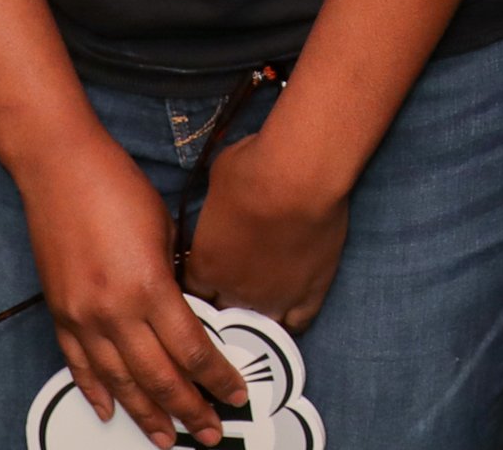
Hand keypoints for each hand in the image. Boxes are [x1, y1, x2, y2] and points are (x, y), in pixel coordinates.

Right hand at [21, 130, 251, 447]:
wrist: (60, 168)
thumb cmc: (117, 187)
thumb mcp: (165, 232)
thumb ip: (176, 280)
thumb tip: (188, 316)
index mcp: (150, 288)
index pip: (193, 351)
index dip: (218, 379)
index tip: (236, 395)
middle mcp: (115, 312)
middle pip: (160, 378)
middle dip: (189, 411)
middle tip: (209, 433)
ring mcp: (84, 318)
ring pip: (121, 383)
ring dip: (146, 415)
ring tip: (165, 438)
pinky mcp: (61, 314)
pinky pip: (80, 366)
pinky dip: (96, 392)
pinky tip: (110, 410)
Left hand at [187, 124, 350, 331]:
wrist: (297, 179)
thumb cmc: (251, 171)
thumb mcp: (217, 181)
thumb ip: (219, 203)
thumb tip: (226, 199)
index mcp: (206, 266)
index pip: (192, 296)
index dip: (198, 289)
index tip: (204, 279)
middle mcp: (236, 292)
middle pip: (223, 317)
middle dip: (224, 308)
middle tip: (232, 293)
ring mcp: (275, 298)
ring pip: (259, 330)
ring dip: (256, 322)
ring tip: (258, 314)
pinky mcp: (310, 294)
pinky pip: (298, 325)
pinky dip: (292, 322)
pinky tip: (289, 315)